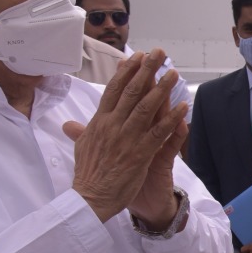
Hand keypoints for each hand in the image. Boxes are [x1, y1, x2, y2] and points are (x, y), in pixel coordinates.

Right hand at [64, 50, 188, 223]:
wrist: (90, 199)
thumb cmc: (87, 174)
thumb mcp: (81, 148)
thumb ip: (79, 133)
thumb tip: (68, 124)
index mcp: (99, 122)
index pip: (113, 90)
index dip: (126, 72)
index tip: (136, 56)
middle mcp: (113, 126)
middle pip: (131, 92)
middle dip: (146, 70)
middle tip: (159, 53)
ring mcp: (127, 138)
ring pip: (146, 107)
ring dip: (161, 88)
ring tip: (173, 73)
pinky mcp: (140, 153)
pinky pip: (159, 132)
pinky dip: (172, 118)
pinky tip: (182, 107)